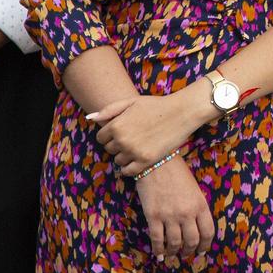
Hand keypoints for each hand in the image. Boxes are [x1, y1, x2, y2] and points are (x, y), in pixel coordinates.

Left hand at [91, 88, 210, 174]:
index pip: (100, 138)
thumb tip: (90, 118)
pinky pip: (128, 171)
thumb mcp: (131, 102)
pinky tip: (137, 159)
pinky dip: (130, 168)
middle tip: (133, 138)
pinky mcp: (146, 160)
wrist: (182, 112)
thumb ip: (109, 110)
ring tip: (138, 146)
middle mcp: (122, 140)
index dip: (110, 135)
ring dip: (125, 155)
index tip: (122, 132)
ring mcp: (134, 151)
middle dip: (118, 144)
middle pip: (109, 149)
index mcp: (116, 125)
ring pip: (118, 160)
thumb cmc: (156, 105)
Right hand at [135, 158, 214, 260]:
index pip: (208, 232)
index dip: (206, 245)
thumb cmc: (177, 173)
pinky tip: (158, 254)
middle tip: (186, 255)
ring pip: (174, 243)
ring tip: (172, 256)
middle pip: (192, 241)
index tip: (202, 251)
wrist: (156, 162)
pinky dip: (158, 250)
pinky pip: (157, 239)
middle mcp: (187, 213)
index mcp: (201, 205)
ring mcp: (170, 216)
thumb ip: (196, 208)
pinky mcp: (154, 216)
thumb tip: (195, 226)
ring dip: (174, 253)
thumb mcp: (195, 189)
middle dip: (189, 251)